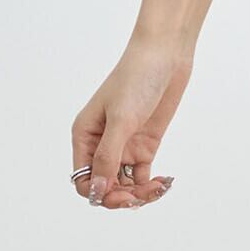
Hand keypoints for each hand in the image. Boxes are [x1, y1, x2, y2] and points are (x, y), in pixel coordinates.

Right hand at [70, 36, 191, 209]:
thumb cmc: (137, 78)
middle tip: (140, 196)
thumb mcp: (121, 118)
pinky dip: (151, 184)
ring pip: (124, 184)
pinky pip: (142, 175)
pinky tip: (164, 183)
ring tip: (158, 189)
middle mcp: (102, 144)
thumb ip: (108, 156)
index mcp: (85, 136)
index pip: (83, 179)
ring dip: (138, 194)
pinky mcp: (145, 143)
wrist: (166, 54)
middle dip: (119, 197)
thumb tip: (95, 192)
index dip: (98, 193)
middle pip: (103, 185)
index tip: (119, 194)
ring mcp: (125, 144)